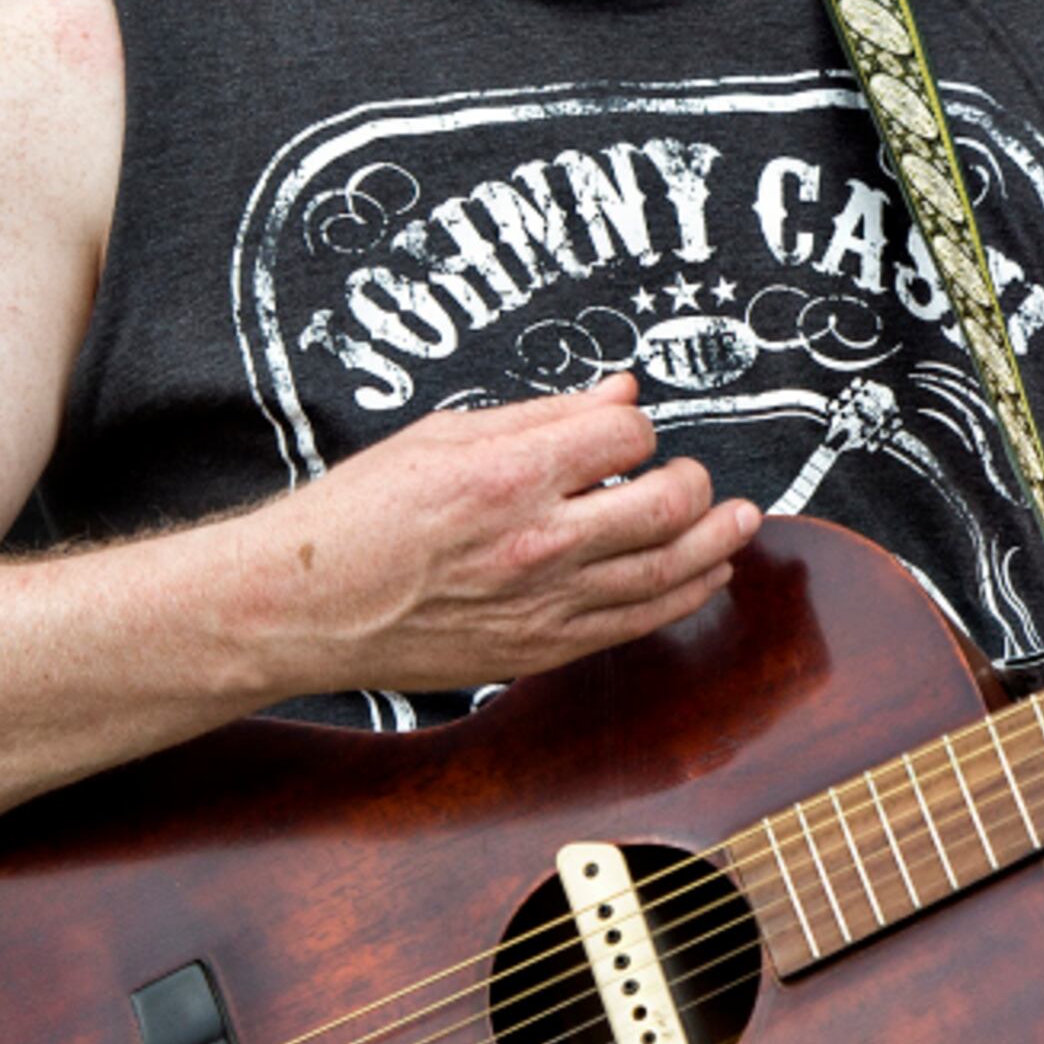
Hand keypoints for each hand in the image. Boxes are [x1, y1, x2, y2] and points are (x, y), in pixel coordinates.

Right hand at [245, 373, 760, 694]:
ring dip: (718, 543)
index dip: (634, 429)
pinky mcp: (538, 651)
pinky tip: (706, 576)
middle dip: (697, 482)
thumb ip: (543, 416)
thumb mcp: (443, 436)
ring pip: (667, 573)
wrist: (300, 607)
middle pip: (667, 505)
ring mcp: (542, 605)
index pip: (626, 438)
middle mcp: (536, 543)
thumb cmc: (359, 514)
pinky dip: (682, 598)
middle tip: (698, 475)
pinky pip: (635, 625)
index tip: (623, 434)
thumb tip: (621, 392)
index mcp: (509, 476)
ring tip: (743, 519)